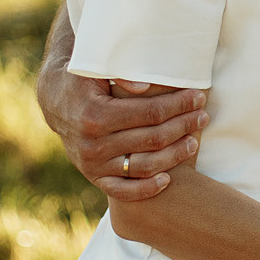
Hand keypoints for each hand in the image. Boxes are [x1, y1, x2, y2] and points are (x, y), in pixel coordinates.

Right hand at [36, 63, 207, 200]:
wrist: (56, 100)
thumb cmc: (85, 79)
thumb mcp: (96, 69)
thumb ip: (120, 75)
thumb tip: (145, 87)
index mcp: (95, 115)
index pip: (150, 113)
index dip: (178, 105)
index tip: (198, 97)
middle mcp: (93, 143)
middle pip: (152, 139)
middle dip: (183, 126)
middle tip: (204, 116)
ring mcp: (93, 164)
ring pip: (143, 166)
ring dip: (174, 156)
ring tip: (195, 142)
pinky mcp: (94, 177)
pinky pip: (123, 190)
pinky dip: (146, 189)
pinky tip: (168, 179)